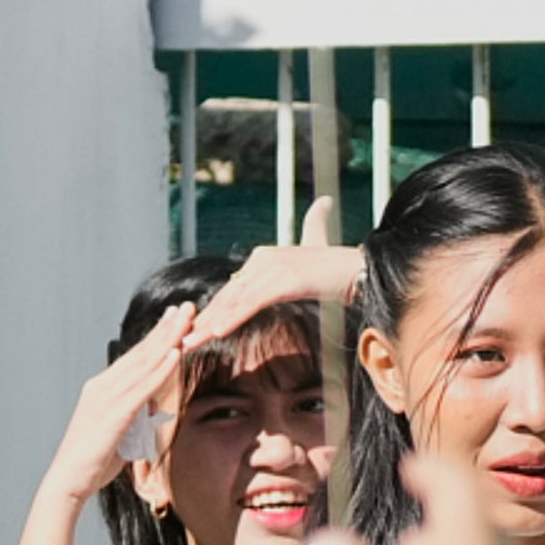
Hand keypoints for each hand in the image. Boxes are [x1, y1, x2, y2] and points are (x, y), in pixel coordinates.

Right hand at [34, 296, 207, 511]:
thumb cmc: (96, 459)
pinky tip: (175, 354)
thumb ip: (137, 412)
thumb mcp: (123, 430)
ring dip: (167, 340)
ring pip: (143, 364)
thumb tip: (154, 404)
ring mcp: (108, 397)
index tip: (175, 317)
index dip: (157, 336)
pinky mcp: (114, 414)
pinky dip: (160, 370)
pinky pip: (142, 388)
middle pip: (142, 352)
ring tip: (185, 320)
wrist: (70, 480)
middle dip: (166, 328)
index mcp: (104, 387)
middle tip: (187, 306)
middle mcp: (104, 385)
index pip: (136, 357)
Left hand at [196, 200, 361, 350]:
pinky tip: (217, 332)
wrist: (361, 268)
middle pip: (228, 296)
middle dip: (204, 321)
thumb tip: (324, 202)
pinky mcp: (284, 281)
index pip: (232, 290)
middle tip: (182, 342)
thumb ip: (315, 224)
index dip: (214, 311)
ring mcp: (273, 269)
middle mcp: (262, 260)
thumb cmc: (338, 265)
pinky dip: (233, 317)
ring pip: (235, 302)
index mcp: (263, 257)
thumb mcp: (318, 246)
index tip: (196, 330)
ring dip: (211, 324)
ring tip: (191, 342)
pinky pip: (252, 303)